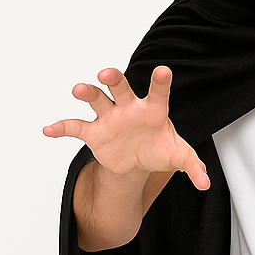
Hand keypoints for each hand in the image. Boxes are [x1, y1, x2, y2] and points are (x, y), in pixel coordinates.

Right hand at [43, 66, 209, 190]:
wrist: (137, 161)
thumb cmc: (159, 149)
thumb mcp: (178, 157)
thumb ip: (193, 166)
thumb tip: (206, 183)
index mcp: (152, 109)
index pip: (157, 92)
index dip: (159, 82)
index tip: (163, 71)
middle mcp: (128, 107)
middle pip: (118, 87)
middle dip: (113, 79)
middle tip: (107, 73)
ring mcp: (109, 118)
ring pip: (96, 99)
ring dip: (87, 93)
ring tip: (78, 90)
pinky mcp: (94, 132)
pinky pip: (75, 127)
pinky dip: (61, 128)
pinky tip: (48, 130)